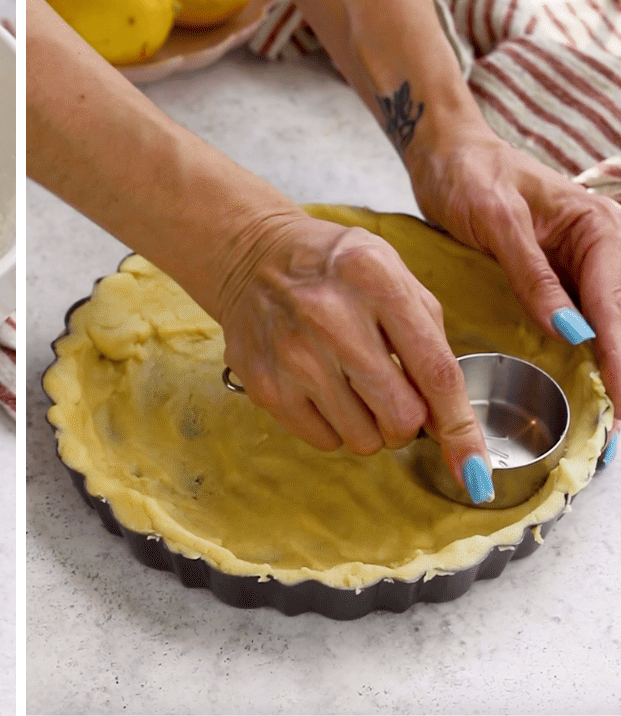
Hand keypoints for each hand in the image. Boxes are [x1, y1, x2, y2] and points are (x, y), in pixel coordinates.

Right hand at [215, 208, 492, 493]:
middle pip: (402, 415)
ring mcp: (294, 353)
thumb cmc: (333, 266)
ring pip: (365, 439)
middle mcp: (331, 315)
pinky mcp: (266, 384)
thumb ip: (429, 337)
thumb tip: (450, 421)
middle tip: (393, 394)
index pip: (434, 370)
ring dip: (371, 425)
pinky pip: (325, 441)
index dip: (461, 427)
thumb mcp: (391, 272)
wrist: (250, 255)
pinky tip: (321, 386)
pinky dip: (334, 425)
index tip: (476, 471)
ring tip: (352, 384)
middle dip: (409, 420)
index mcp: (375, 279)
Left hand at [408, 127, 620, 434]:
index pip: (615, 302)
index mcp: (596, 225)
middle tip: (620, 421)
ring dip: (616, 361)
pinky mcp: (568, 276)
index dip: (619, 355)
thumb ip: (532, 272)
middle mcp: (603, 244)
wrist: (447, 154)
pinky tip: (598, 383)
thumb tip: (571, 332)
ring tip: (615, 409)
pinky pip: (594, 317)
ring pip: (614, 319)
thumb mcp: (494, 216)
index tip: (620, 400)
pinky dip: (599, 350)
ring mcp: (588, 262)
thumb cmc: (469, 173)